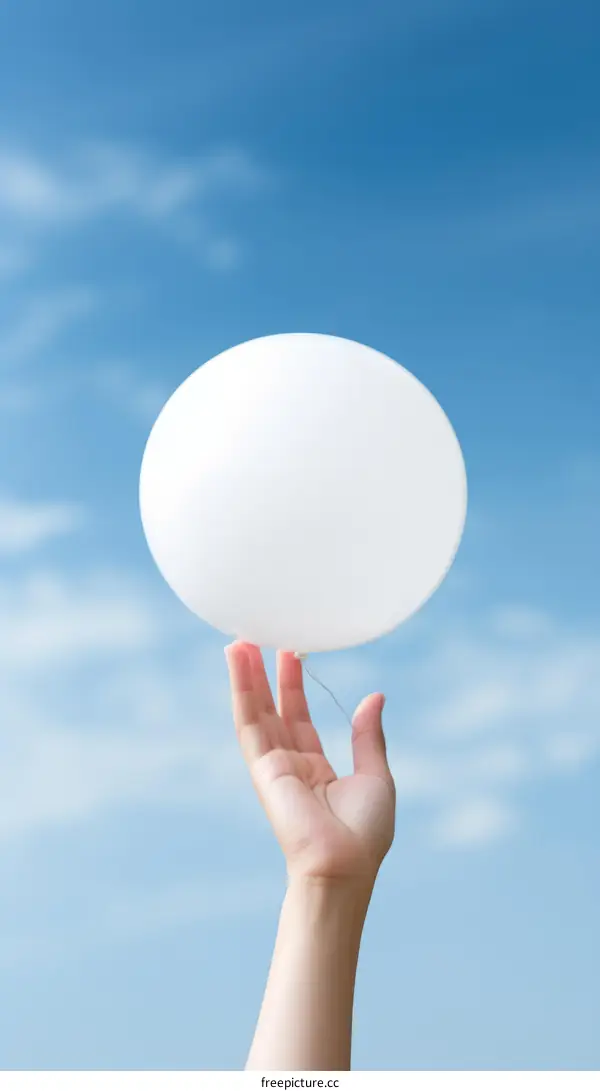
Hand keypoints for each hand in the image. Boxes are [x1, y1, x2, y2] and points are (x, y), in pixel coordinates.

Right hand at [225, 642, 395, 886]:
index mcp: (317, 769)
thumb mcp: (376, 776)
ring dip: (246, 675)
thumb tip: (375, 698)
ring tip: (241, 640)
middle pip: (273, 709)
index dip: (294, 686)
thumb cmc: (365, 832)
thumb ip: (369, 737)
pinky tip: (237, 661)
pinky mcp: (262, 765)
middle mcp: (291, 764)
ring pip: (256, 710)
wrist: (345, 864)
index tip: (292, 654)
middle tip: (261, 636)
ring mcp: (273, 764)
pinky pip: (248, 720)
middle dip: (266, 674)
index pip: (300, 718)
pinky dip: (241, 689)